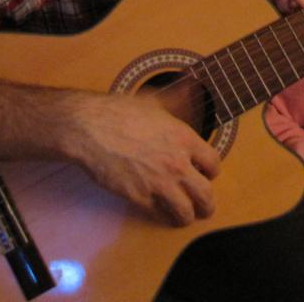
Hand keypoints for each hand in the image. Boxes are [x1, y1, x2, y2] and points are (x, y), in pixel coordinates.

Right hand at [64, 91, 221, 225]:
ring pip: (185, 212)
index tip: (207, 175)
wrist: (90, 128)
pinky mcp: (138, 197)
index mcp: (184, 138)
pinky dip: (162, 217)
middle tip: (205, 208)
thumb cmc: (119, 111)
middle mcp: (176, 163)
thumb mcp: (154, 102)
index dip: (212, 171)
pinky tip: (161, 213)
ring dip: (187, 217)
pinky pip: (158, 215)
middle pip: (205, 194)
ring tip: (185, 217)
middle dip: (207, 205)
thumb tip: (191, 85)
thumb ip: (176, 101)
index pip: (213, 163)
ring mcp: (158, 183)